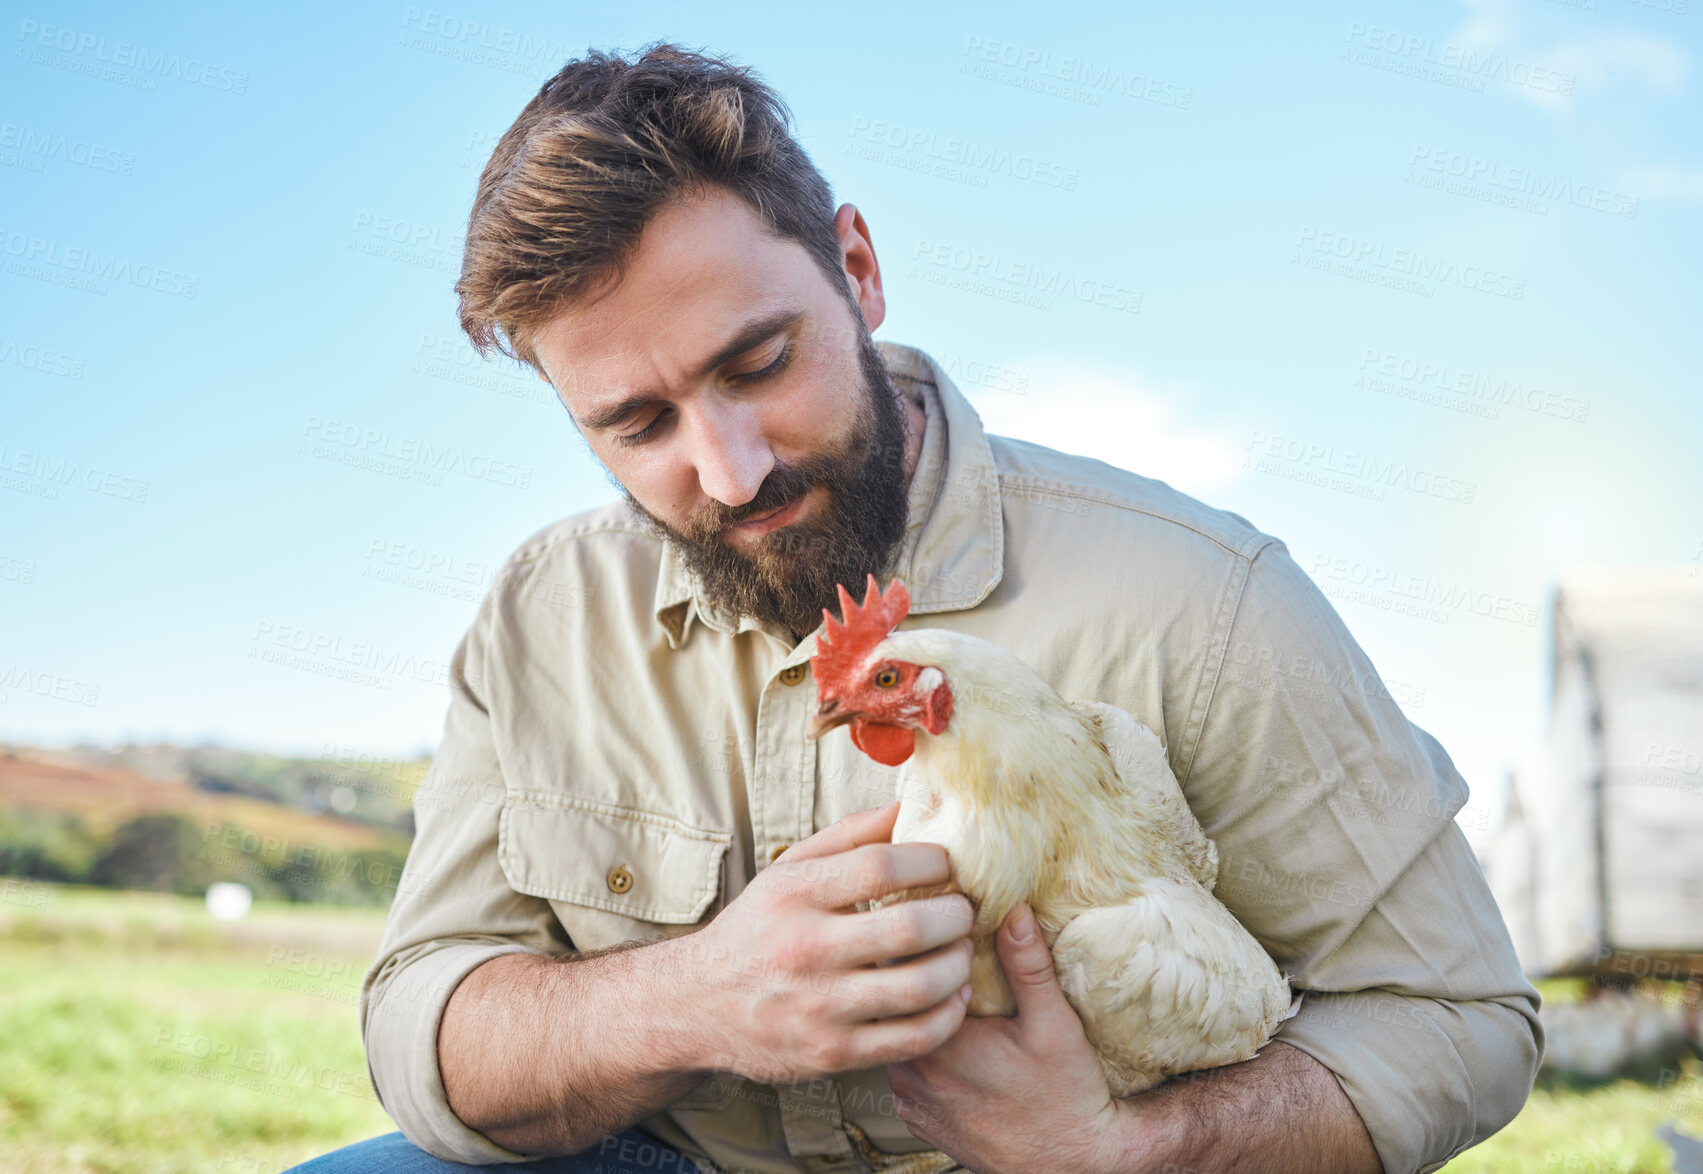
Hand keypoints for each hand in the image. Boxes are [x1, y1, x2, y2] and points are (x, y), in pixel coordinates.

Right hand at [680, 799, 976, 1085]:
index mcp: (795, 894)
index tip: (950, 863)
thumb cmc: (756, 928)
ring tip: (961, 950)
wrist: (697, 1005)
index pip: (882, 867)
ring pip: (919, 987)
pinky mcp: (832, 1052)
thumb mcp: (788, 870)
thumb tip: (908, 805)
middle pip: (909, 928)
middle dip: (956, 915)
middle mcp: (804, 949)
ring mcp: (819, 1006)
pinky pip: (913, 1038)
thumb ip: (849, 835)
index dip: (932, 860)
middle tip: (966, 910)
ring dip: (958, 965)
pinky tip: (953, 996)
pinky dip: (948, 1016)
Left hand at [886, 903, 1121, 1173]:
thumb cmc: (1066, 1099)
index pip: (899, 973)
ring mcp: (909, 1098)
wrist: (1069, 1167)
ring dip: (913, 1010)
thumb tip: (1013, 909)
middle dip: (913, 972)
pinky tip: (950, 1035)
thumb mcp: (1054, 1025)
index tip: (938, 922)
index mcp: (938, 1044)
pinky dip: (919, 1046)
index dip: (916, 941)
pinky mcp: (916, 1116)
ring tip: (947, 988)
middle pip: (891, 1002)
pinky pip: (903, 1065)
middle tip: (943, 947)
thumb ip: (1028, 966)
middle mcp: (911, 1073)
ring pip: (894, 1034)